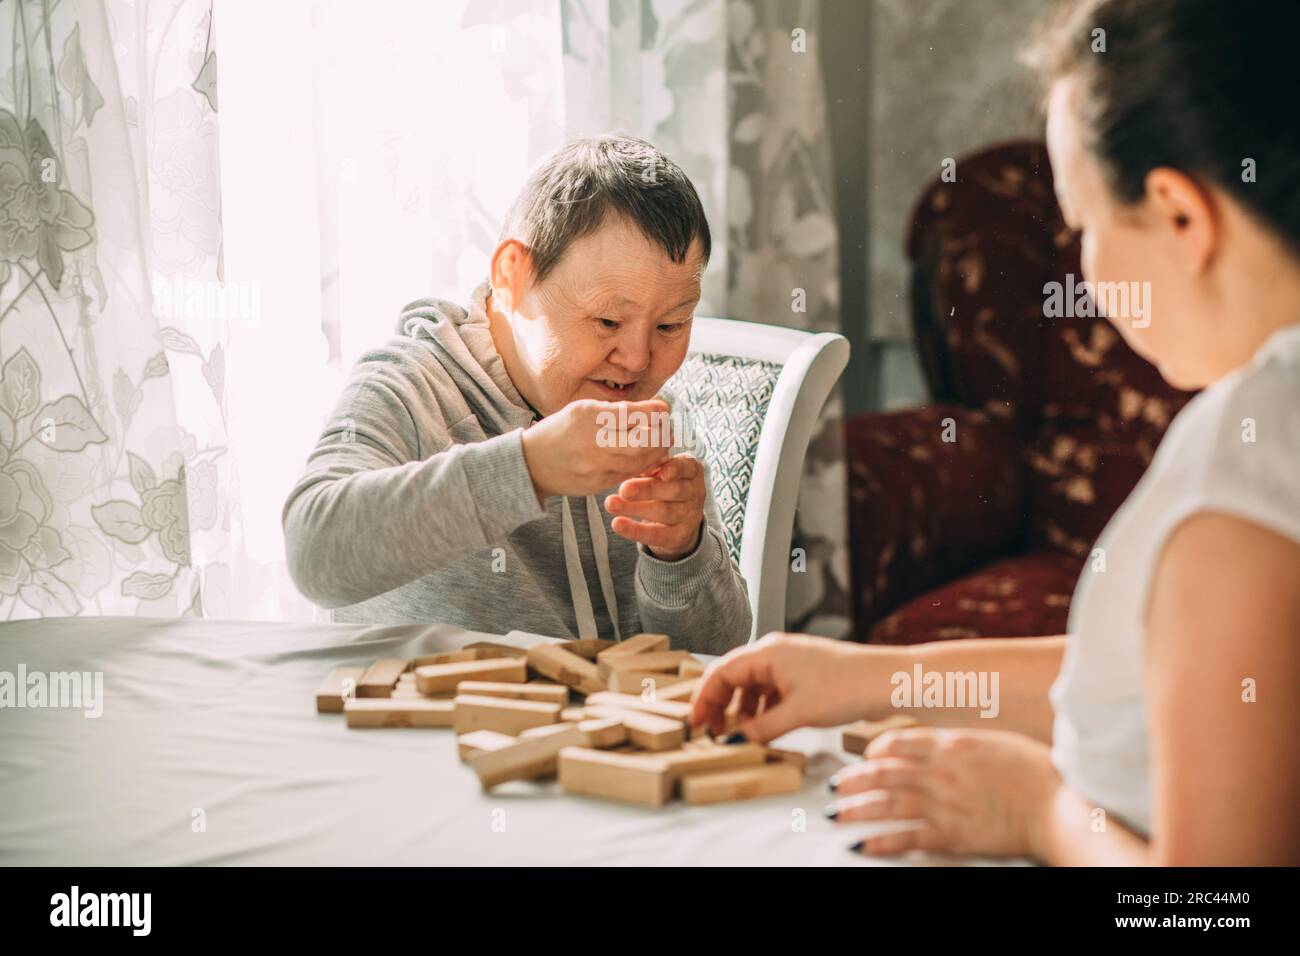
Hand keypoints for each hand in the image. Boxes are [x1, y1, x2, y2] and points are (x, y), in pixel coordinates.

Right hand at [520, 399, 671, 501]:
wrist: (531, 464)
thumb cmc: (560, 431)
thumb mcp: (581, 410)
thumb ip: (614, 411)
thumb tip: (653, 410)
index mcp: (587, 416)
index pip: (631, 413)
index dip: (654, 412)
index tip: (665, 409)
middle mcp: (591, 441)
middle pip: (641, 440)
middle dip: (661, 434)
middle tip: (669, 428)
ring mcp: (595, 466)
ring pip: (639, 461)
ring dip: (657, 452)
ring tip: (663, 443)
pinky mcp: (597, 484)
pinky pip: (628, 474)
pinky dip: (643, 465)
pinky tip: (649, 458)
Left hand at [605, 453, 704, 560]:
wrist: (678, 523)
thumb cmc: (664, 487)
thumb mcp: (661, 472)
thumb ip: (652, 464)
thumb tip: (635, 460)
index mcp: (692, 472)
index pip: (688, 467)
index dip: (676, 469)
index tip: (661, 472)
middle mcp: (695, 493)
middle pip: (674, 490)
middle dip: (648, 490)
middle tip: (624, 489)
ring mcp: (689, 517)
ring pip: (664, 512)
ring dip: (635, 508)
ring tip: (611, 504)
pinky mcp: (678, 537)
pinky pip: (656, 534)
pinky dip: (635, 530)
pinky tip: (617, 524)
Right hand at [690, 632, 888, 739]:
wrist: (887, 681)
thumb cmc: (848, 685)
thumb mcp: (797, 713)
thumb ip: (761, 728)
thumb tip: (736, 741)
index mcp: (767, 653)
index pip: (720, 672)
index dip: (703, 699)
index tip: (696, 724)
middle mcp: (774, 653)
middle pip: (733, 677)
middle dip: (720, 705)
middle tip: (713, 732)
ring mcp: (790, 663)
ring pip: (752, 686)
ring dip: (741, 710)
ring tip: (740, 735)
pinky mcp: (804, 675)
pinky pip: (771, 691)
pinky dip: (762, 709)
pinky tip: (766, 728)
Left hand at [830, 726, 1060, 859]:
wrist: (1057, 808)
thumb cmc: (1034, 772)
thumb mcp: (994, 741)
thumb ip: (960, 742)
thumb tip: (935, 743)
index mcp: (951, 744)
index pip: (899, 741)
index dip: (876, 749)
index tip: (866, 756)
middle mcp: (940, 772)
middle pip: (884, 773)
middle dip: (854, 779)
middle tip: (834, 785)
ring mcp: (944, 805)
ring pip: (887, 805)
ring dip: (856, 810)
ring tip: (834, 814)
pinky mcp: (951, 836)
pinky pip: (907, 838)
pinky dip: (881, 841)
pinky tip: (861, 844)